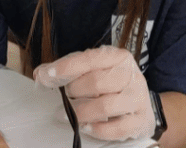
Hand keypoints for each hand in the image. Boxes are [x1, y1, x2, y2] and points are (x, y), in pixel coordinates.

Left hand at [34, 45, 153, 140]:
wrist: (144, 102)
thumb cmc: (115, 83)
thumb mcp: (97, 69)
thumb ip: (71, 69)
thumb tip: (41, 74)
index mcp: (118, 57)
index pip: (89, 59)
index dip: (65, 68)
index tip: (45, 76)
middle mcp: (130, 75)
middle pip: (96, 83)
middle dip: (73, 91)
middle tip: (64, 97)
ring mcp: (138, 98)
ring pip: (105, 106)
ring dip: (81, 112)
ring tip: (68, 114)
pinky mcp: (141, 120)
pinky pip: (117, 128)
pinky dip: (97, 129)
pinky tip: (85, 127)